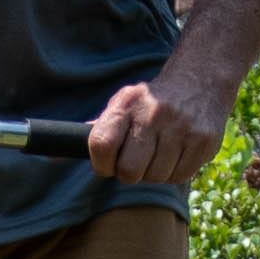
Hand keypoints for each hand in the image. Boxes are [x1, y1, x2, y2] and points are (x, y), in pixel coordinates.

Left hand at [84, 75, 221, 186]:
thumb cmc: (150, 102)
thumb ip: (96, 130)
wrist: (200, 81)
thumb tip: (55, 156)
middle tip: (135, 161)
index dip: (101, 164)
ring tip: (158, 152)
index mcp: (127, 104)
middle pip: (129, 171)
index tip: (107, 163)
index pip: (101, 145)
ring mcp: (181, 129)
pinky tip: (175, 153)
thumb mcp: (122, 105)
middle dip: (129, 172)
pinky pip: (179, 176)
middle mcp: (154, 115)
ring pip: (156, 177)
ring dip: (153, 172)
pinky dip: (174, 171)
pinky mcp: (204, 142)